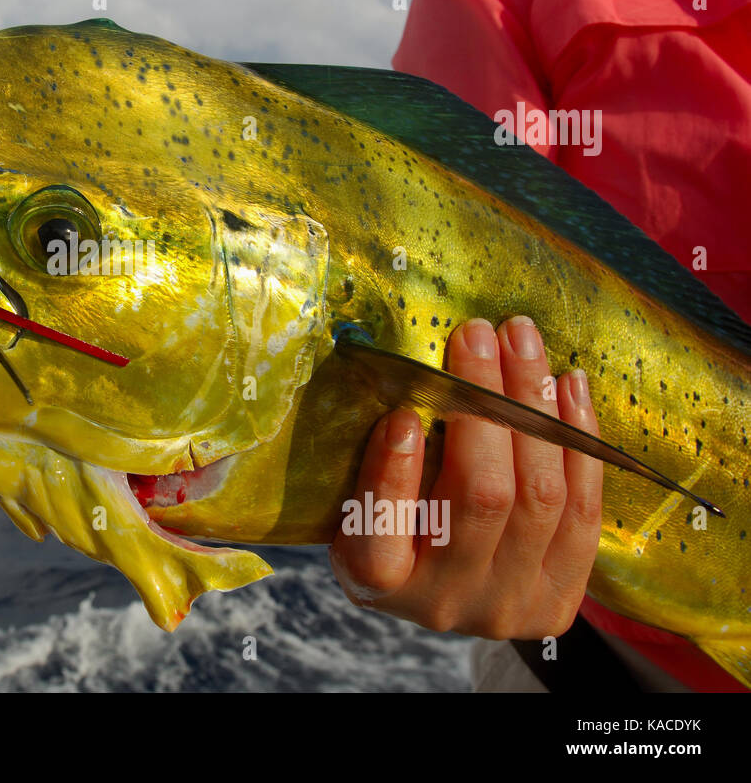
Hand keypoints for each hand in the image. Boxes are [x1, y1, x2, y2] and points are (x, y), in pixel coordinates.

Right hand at [329, 316, 602, 638]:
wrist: (446, 595)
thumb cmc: (392, 528)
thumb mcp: (356, 500)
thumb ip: (379, 459)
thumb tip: (411, 387)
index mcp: (377, 580)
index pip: (381, 530)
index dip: (393, 474)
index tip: (401, 415)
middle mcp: (445, 601)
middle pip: (482, 497)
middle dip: (486, 405)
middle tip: (478, 335)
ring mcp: (509, 605)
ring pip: (541, 495)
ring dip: (537, 406)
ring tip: (523, 342)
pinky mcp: (559, 600)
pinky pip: (584, 513)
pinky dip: (581, 442)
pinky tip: (568, 386)